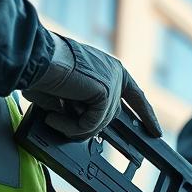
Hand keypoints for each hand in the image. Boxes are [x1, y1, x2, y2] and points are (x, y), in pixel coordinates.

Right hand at [24, 34, 161, 140]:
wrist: (35, 59)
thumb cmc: (43, 72)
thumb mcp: (69, 92)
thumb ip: (82, 107)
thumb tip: (83, 127)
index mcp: (109, 69)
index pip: (135, 96)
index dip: (145, 115)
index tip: (155, 131)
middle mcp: (115, 73)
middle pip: (111, 115)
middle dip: (89, 126)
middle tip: (63, 126)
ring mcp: (112, 82)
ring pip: (100, 123)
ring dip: (74, 127)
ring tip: (52, 118)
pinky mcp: (105, 92)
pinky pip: (92, 124)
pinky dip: (71, 127)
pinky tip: (54, 119)